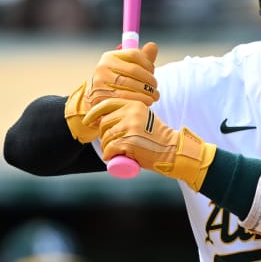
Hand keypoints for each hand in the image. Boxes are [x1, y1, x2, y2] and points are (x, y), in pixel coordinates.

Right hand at [64, 42, 158, 141]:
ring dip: (148, 91)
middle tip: (156, 88)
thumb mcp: (129, 69)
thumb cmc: (119, 83)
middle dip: (150, 80)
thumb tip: (153, 46)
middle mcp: (102, 67)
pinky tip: (147, 102)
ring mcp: (100, 82)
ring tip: (155, 96)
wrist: (100, 101)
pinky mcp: (100, 97)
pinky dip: (140, 100)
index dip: (148, 64)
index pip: (134, 54)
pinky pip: (125, 98)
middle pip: (134, 70)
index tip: (153, 73)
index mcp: (109, 57)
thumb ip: (143, 58)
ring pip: (131, 84)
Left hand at [88, 98, 212, 187]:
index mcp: (135, 104)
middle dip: (103, 135)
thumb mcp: (144, 118)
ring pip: (106, 137)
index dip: (94, 113)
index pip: (107, 104)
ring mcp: (130, 126)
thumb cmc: (158, 138)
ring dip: (106, 147)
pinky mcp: (128, 141)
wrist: (172, 150)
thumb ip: (129, 115)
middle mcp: (131, 112)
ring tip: (115, 152)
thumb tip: (104, 119)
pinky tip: (113, 158)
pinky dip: (108, 155)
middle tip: (110, 145)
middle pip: (104, 123)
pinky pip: (109, 148)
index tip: (88, 121)